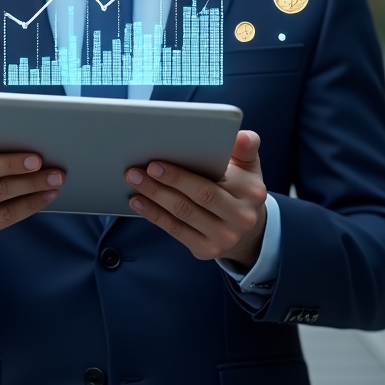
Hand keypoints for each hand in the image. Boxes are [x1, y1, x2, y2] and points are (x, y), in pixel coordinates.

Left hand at [124, 130, 267, 268]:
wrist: (247, 228)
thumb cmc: (240, 185)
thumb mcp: (249, 164)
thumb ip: (246, 146)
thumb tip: (239, 136)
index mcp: (251, 192)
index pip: (211, 183)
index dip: (181, 175)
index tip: (155, 163)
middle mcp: (240, 217)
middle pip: (196, 198)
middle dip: (164, 183)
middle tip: (139, 169)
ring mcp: (224, 237)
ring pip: (182, 214)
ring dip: (154, 196)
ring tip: (134, 180)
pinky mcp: (207, 249)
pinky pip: (176, 230)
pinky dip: (155, 215)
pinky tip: (139, 201)